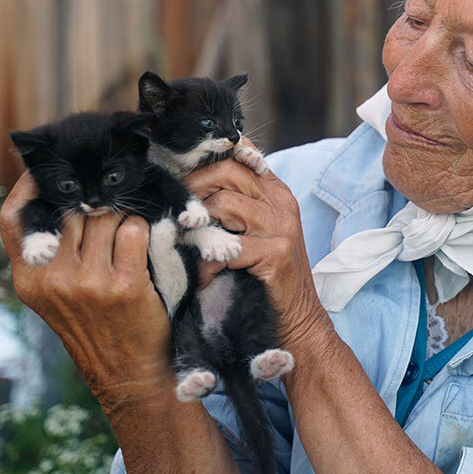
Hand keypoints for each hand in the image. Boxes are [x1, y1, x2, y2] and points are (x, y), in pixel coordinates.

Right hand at [0, 173, 172, 411]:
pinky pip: (135, 230)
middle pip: (72, 212)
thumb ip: (50, 253)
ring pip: (105, 217)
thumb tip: (55, 198)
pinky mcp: (124, 285)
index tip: (44, 173)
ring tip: (127, 237)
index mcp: (29, 280)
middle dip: (93, 207)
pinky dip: (144, 230)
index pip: (14, 221)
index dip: (28, 190)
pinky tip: (144, 247)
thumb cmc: (94, 326)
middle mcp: (53, 279)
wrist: (126, 373)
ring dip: (122, 218)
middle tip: (110, 209)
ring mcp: (88, 282)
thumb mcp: (54, 295)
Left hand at [184, 142, 333, 354]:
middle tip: (174, 211)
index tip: (178, 172)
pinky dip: (209, 261)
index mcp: (275, 191)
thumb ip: (230, 206)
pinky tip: (204, 276)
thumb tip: (183, 188)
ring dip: (199, 225)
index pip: (240, 153)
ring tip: (188, 245)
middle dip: (192, 188)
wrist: (298, 320)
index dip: (206, 157)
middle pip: (228, 171)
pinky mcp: (277, 253)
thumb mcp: (251, 233)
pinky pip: (229, 246)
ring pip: (224, 203)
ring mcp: (282, 226)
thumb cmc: (264, 278)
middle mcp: (282, 202)